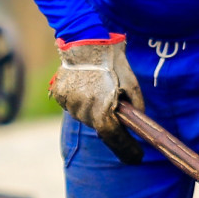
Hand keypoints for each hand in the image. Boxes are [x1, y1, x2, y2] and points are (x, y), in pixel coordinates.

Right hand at [49, 34, 144, 163]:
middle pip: (99, 126)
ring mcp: (69, 104)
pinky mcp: (59, 94)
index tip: (136, 156)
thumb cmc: (112, 61)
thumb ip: (137, 104)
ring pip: (85, 116)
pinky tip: (87, 87)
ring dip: (94, 110)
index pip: (114, 138)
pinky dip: (81, 100)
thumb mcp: (132, 82)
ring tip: (100, 91)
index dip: (126, 149)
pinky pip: (73, 104)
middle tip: (117, 111)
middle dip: (110, 122)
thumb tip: (139, 118)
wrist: (86, 41)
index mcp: (101, 111)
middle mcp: (82, 112)